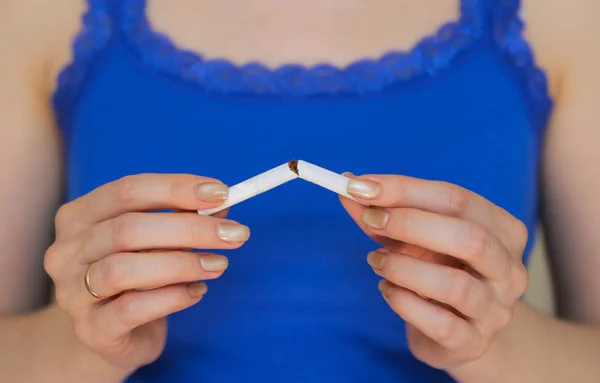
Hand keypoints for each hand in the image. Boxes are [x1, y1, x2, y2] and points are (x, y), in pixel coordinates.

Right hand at [44, 174, 249, 372]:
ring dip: (182, 263)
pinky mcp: (91, 330)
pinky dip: (173, 297)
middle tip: (234, 234)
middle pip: (128, 228)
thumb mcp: (157, 241)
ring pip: (124, 269)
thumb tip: (222, 204)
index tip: (220, 193)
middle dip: (190, 229)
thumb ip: (184, 218)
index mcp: (80, 217)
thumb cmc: (136, 275)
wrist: (113, 333)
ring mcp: (72, 293)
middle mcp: (67, 252)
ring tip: (218, 264)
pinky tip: (197, 292)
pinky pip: (132, 309)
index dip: (175, 188)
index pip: (127, 190)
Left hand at [341, 173, 528, 369]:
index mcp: (502, 230)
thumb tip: (350, 184)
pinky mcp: (474, 344)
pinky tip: (387, 290)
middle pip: (470, 238)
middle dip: (410, 224)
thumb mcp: (411, 237)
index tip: (361, 185)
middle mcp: (508, 269)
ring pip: (456, 286)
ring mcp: (495, 310)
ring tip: (375, 261)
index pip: (457, 199)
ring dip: (404, 268)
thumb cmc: (438, 270)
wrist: (460, 331)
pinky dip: (405, 303)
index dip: (406, 189)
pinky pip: (440, 324)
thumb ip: (383, 212)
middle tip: (370, 220)